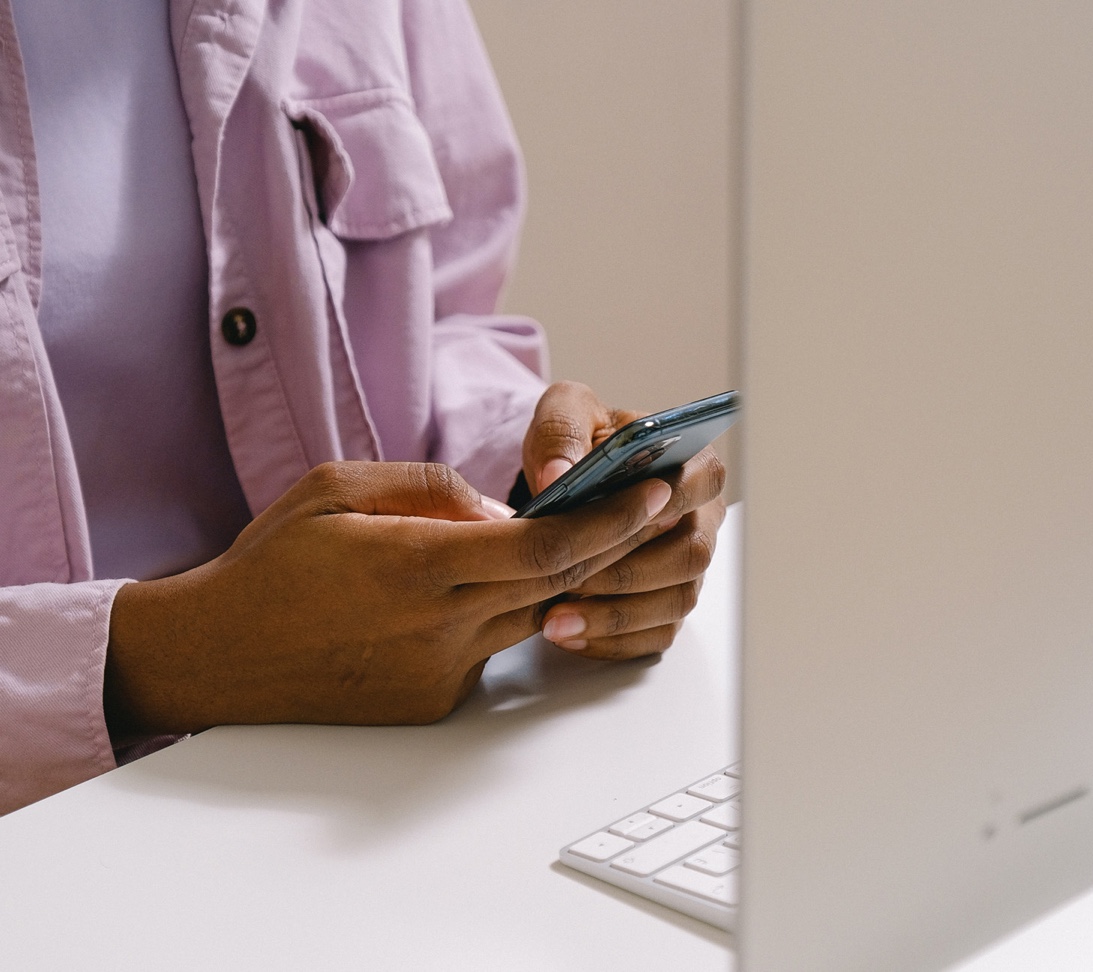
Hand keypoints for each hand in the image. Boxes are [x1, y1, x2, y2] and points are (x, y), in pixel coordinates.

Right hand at [104, 461, 673, 735]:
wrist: (220, 654)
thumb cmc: (272, 563)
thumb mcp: (340, 489)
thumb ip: (431, 488)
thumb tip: (501, 510)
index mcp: (416, 565)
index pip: (544, 546)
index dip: (608, 521)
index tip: (651, 494)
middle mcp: (438, 627)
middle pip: (556, 585)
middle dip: (608, 545)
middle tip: (644, 509)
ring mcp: (439, 673)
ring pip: (529, 617)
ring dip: (558, 580)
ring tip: (573, 539)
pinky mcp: (432, 702)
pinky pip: (491, 649)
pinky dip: (501, 614)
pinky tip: (477, 591)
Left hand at [522, 381, 727, 659]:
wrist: (566, 482)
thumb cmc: (578, 445)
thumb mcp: (565, 414)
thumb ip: (563, 431)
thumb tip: (559, 473)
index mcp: (690, 465)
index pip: (703, 484)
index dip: (671, 504)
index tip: (627, 518)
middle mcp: (699, 519)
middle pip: (691, 555)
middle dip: (628, 572)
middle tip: (571, 580)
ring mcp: (685, 567)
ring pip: (673, 602)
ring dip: (615, 615)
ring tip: (556, 619)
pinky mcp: (664, 605)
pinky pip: (654, 636)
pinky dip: (612, 641)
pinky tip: (568, 634)